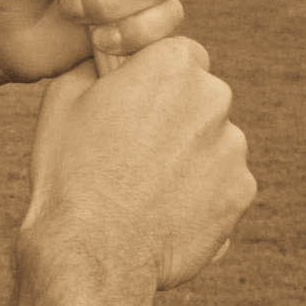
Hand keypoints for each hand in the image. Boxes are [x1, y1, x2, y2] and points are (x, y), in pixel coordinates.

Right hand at [22, 34, 255, 297]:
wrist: (93, 250)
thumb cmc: (71, 170)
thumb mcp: (64, 97)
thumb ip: (95, 65)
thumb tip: (104, 60)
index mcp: (173, 64)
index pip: (180, 55)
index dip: (156, 79)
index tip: (134, 103)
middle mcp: (215, 98)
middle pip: (202, 98)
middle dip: (176, 117)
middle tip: (133, 150)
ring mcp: (233, 148)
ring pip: (213, 143)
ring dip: (189, 157)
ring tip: (145, 188)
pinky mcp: (241, 192)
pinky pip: (222, 185)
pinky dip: (200, 195)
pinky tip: (163, 212)